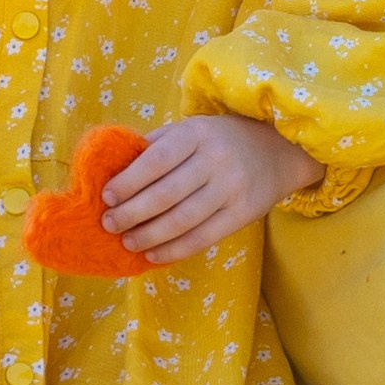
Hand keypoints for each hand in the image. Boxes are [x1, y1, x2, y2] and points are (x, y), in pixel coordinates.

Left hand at [98, 114, 320, 261]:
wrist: (277, 149)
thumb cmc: (219, 140)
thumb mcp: (189, 130)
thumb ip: (155, 147)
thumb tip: (114, 173)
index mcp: (197, 133)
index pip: (157, 160)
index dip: (129, 181)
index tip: (107, 197)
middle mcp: (216, 159)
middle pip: (167, 193)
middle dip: (132, 213)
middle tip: (109, 224)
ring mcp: (232, 188)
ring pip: (183, 220)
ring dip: (149, 235)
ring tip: (127, 242)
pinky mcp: (242, 214)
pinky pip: (203, 237)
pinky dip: (174, 250)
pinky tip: (153, 254)